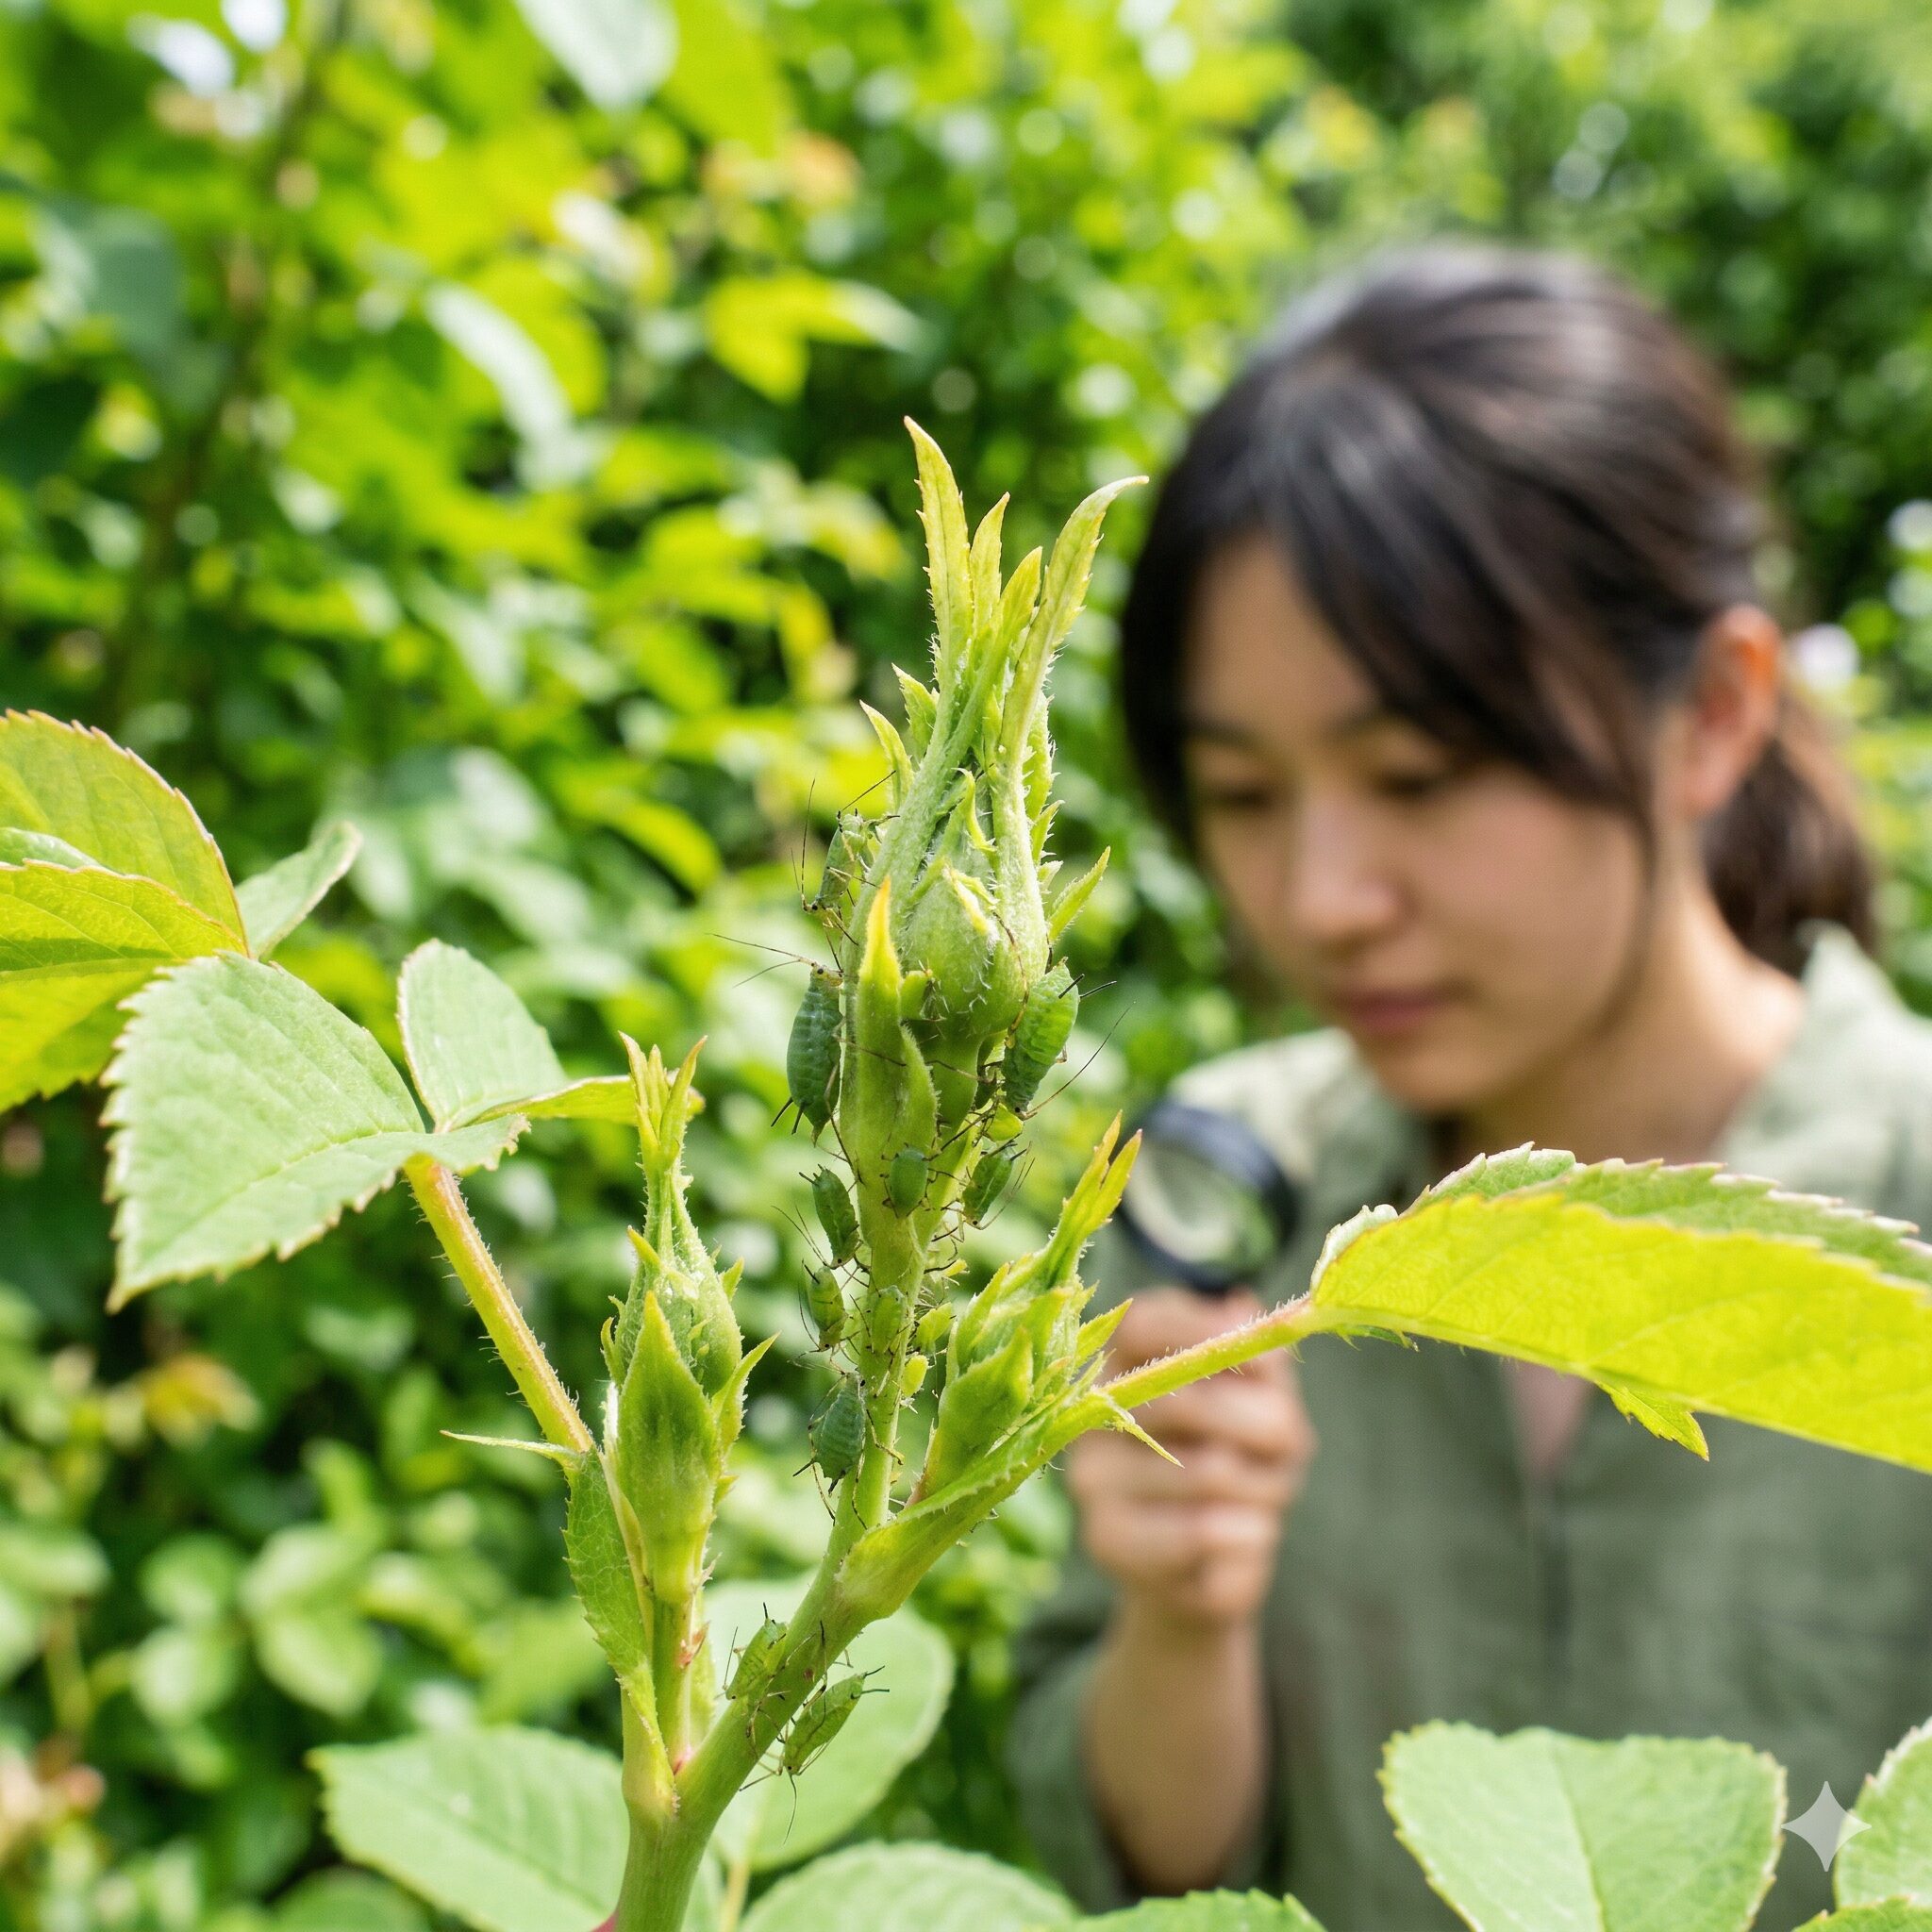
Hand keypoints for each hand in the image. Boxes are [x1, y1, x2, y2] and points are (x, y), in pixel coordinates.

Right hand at [1067, 1288, 1315, 1630]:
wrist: (1203, 1567)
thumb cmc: (1234, 1464)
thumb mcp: (1258, 1404)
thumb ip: (1255, 1358)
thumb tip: (1240, 1309)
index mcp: (1120, 1363)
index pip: (1143, 1324)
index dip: (1203, 1329)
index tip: (1260, 1351)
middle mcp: (1090, 1415)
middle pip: (1186, 1399)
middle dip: (1265, 1424)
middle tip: (1291, 1444)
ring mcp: (1091, 1480)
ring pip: (1207, 1470)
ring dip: (1267, 1487)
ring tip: (1268, 1498)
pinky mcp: (1107, 1540)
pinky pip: (1203, 1532)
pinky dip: (1249, 1533)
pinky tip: (1247, 1534)